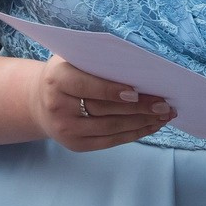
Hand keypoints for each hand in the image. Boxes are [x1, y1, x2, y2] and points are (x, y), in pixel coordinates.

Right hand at [31, 55, 172, 151]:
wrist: (40, 102)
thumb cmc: (67, 74)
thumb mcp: (73, 59)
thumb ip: (97, 61)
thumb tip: (139, 64)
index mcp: (56, 79)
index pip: (86, 85)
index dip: (111, 90)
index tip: (135, 91)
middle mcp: (57, 107)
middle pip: (104, 109)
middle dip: (138, 107)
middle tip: (164, 104)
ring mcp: (66, 130)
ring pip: (111, 127)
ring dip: (142, 122)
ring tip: (165, 115)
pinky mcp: (76, 145)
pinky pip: (110, 141)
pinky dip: (134, 133)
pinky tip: (151, 125)